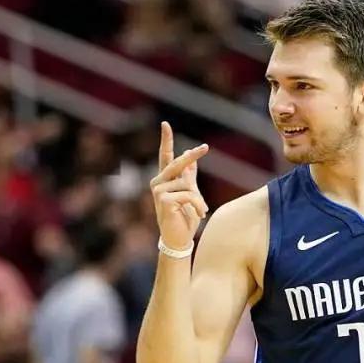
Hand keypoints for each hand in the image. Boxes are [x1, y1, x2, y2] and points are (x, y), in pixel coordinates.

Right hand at [150, 122, 209, 250]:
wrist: (179, 239)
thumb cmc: (184, 217)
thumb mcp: (190, 193)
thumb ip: (189, 176)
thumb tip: (191, 156)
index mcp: (164, 179)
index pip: (165, 156)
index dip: (166, 140)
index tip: (165, 124)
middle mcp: (158, 182)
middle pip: (177, 163)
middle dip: (192, 156)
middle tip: (205, 147)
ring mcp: (158, 190)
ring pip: (187, 184)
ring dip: (199, 198)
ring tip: (200, 210)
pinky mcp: (163, 199)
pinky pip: (189, 194)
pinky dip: (198, 204)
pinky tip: (200, 213)